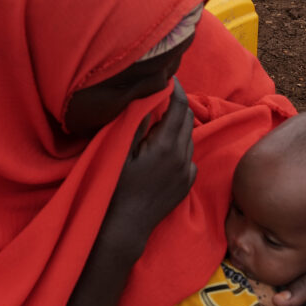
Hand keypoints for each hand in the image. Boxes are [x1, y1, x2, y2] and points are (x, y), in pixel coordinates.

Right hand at [105, 79, 196, 241]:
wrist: (125, 227)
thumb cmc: (115, 189)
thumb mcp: (120, 153)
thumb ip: (137, 125)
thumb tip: (148, 100)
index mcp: (166, 146)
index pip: (179, 107)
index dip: (175, 89)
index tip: (168, 78)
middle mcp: (182, 157)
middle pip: (187, 119)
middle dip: (178, 104)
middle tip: (163, 94)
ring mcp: (187, 172)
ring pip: (189, 137)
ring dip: (178, 125)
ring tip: (161, 118)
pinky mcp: (187, 184)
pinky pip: (188, 156)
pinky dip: (180, 145)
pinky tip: (164, 147)